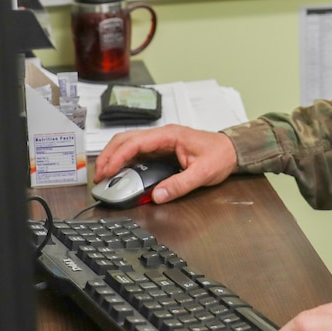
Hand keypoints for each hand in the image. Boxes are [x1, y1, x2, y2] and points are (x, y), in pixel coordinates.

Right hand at [94, 125, 237, 203]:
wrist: (232, 150)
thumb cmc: (220, 155)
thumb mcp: (203, 173)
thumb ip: (180, 185)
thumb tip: (158, 195)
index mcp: (169, 135)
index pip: (135, 142)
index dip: (117, 156)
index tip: (107, 171)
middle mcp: (161, 135)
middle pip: (125, 140)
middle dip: (109, 156)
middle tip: (99, 176)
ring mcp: (160, 141)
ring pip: (128, 144)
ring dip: (114, 157)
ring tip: (105, 175)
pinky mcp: (161, 149)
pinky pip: (137, 152)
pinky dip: (124, 161)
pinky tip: (119, 173)